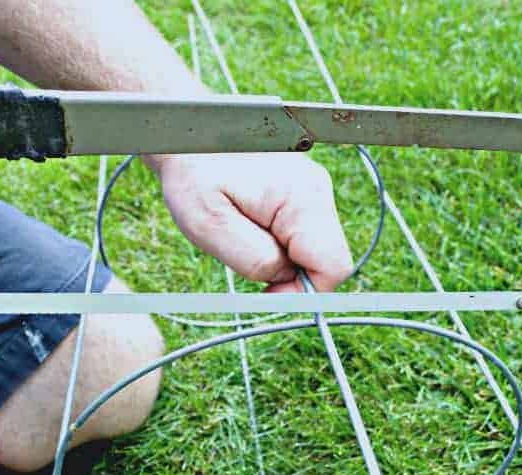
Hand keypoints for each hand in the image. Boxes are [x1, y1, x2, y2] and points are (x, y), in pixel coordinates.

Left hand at [156, 153, 352, 292]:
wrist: (187, 135)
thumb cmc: (193, 175)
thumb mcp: (211, 225)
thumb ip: (254, 259)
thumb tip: (285, 277)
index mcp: (303, 198)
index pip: (334, 266)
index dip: (304, 291)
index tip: (266, 291)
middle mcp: (317, 192)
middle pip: (325, 260)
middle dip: (288, 273)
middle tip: (244, 257)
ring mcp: (312, 190)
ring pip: (311, 250)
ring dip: (278, 257)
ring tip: (241, 233)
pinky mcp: (301, 193)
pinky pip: (299, 235)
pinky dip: (275, 243)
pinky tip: (247, 225)